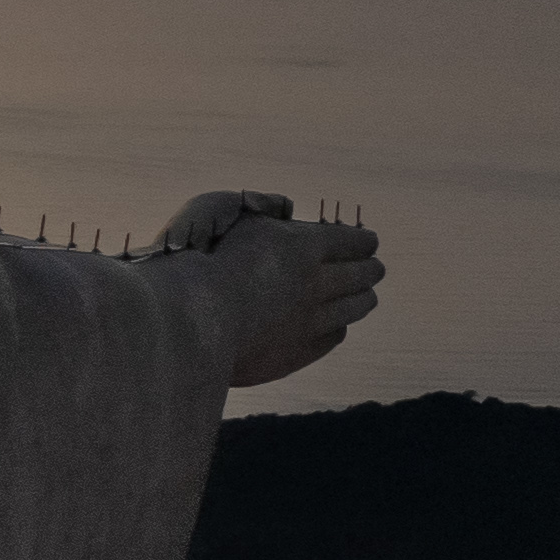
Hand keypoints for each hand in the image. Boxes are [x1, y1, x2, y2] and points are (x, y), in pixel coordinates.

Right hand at [157, 192, 386, 388]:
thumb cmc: (200, 267)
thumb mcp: (231, 223)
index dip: (363, 240)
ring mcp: (311, 320)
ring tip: (366, 295)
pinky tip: (336, 323)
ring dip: (363, 297)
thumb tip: (285, 208)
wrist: (186, 322)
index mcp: (302, 247)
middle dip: (370, 268)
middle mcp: (316, 283)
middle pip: (363, 274)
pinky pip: (334, 335)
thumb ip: (264, 216)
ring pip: (356, 307)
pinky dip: (338, 325)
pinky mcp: (300, 351)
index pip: (352, 240)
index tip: (369, 240)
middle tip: (374, 267)